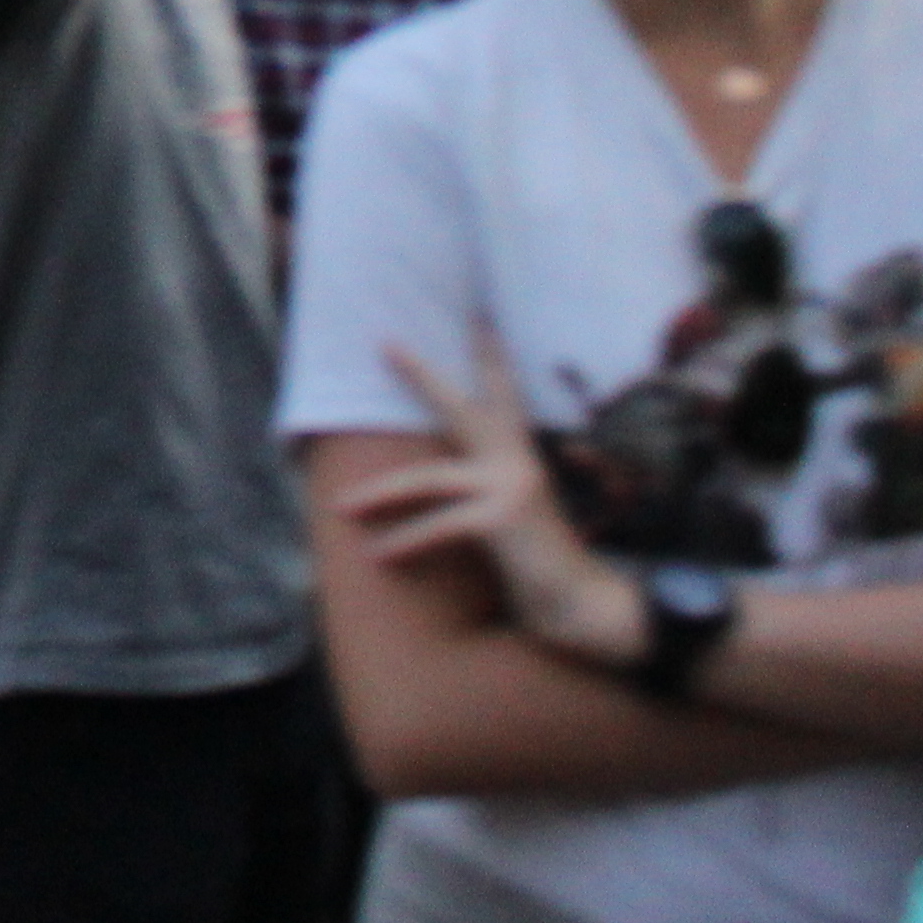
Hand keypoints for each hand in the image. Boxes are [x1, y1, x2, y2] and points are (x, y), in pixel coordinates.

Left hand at [336, 334, 646, 666]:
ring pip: (426, 479)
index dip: (490, 356)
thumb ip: (476, 497)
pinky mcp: (500, 517)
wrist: (583, 608)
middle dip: (420, 376)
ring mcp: (509, 486)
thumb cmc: (539, 566)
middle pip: (459, 408)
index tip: (478, 315)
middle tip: (385, 343)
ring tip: (339, 506)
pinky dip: (404, 542)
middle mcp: (516, 462)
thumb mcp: (504, 520)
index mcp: (518, 458)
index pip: (502, 394)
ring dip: (378, 495)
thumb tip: (428, 491)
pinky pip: (437, 525)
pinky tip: (377, 556)